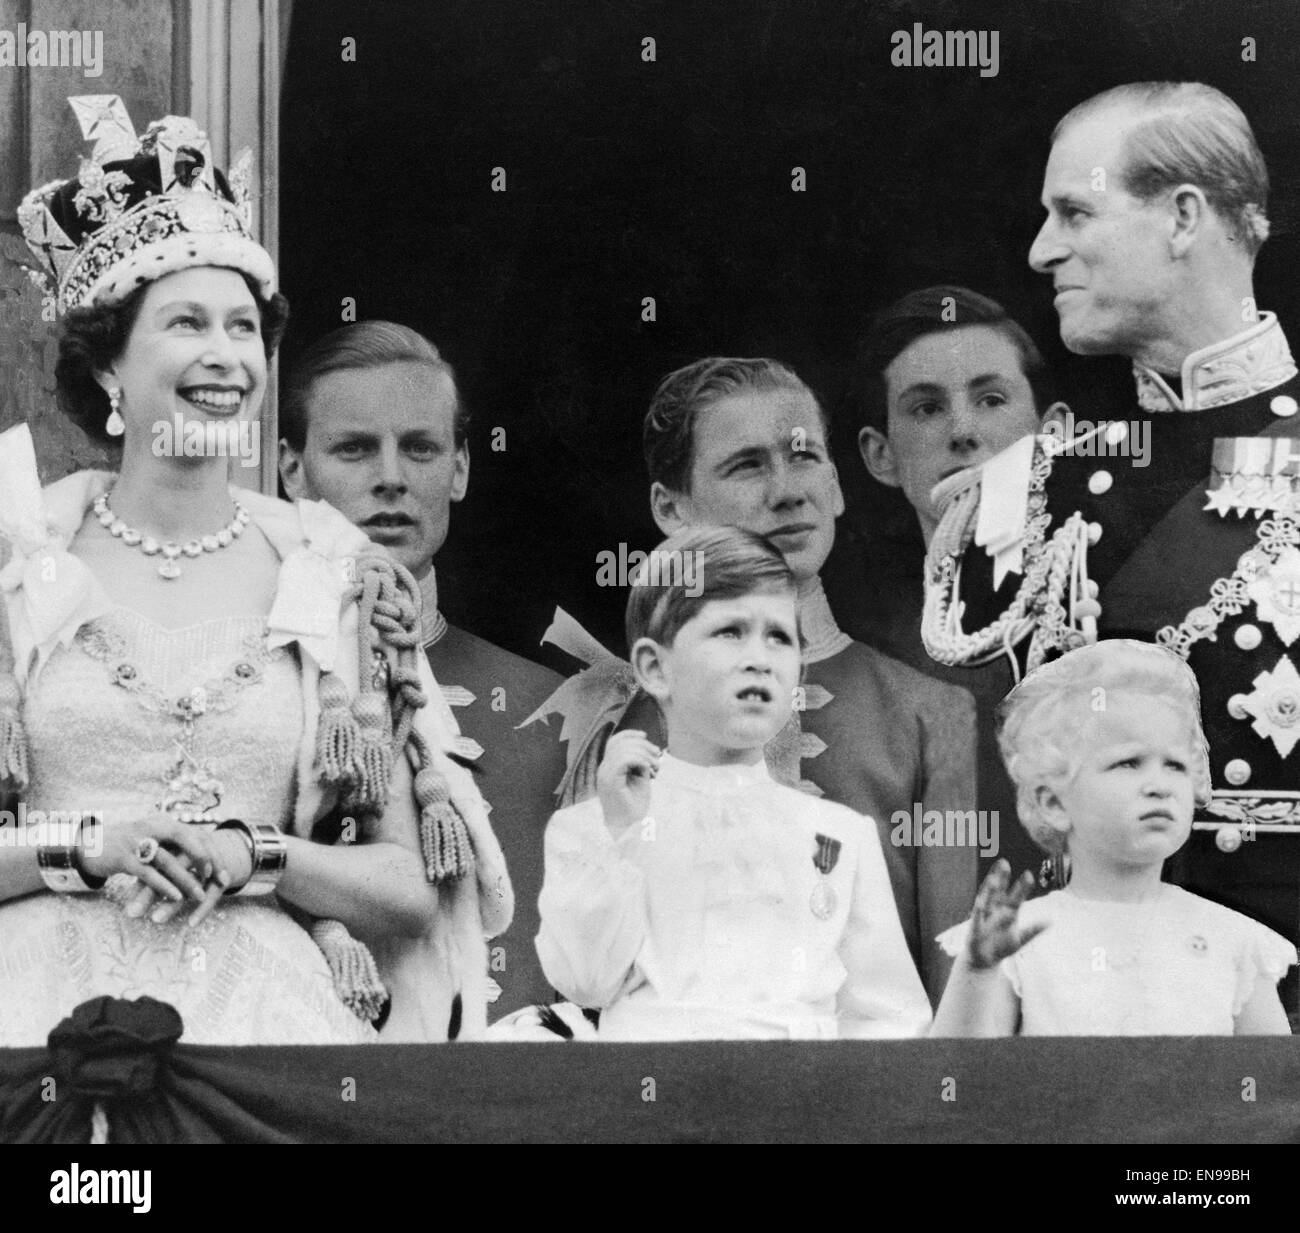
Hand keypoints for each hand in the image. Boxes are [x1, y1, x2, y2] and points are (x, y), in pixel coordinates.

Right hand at [76, 819, 245, 926]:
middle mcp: (153, 827)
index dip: (212, 852)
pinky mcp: (123, 858)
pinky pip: (148, 873)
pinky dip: (164, 885)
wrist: (88, 845)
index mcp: (164, 823)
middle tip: (218, 879)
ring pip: (167, 859)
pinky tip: (176, 897)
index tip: (224, 871)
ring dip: (186, 879)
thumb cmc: (128, 845)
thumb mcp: (153, 839)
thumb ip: (174, 845)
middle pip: (187, 838)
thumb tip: (205, 857)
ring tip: (201, 896)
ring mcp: (137, 841)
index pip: (195, 833)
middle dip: (205, 859)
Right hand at [595, 730, 660, 832]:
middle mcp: (603, 769)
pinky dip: (641, 761)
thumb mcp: (639, 779)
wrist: (630, 829)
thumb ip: (639, 762)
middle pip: (620, 743)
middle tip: (657, 756)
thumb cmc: (635, 807)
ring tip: (656, 767)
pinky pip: (625, 760)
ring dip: (645, 754)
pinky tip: (649, 771)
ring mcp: (605, 775)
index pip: (614, 742)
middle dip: (643, 745)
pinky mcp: (610, 782)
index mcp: (608, 768)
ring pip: (624, 750)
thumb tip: (650, 748)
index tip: (645, 736)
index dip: (629, 734)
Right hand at [966, 859, 1047, 970]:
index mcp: (1007, 911)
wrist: (984, 960)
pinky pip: (977, 918)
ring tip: (993, 879)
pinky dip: (979, 910)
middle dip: (1000, 878)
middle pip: (998, 891)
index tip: (1029, 875)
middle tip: (1003, 863)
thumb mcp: (1020, 939)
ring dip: (988, 889)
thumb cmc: (1002, 946)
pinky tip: (980, 902)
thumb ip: (1033, 930)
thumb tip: (1050, 921)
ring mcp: (984, 917)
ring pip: (986, 900)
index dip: (1021, 887)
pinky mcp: (975, 928)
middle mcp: (995, 910)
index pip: (1016, 896)